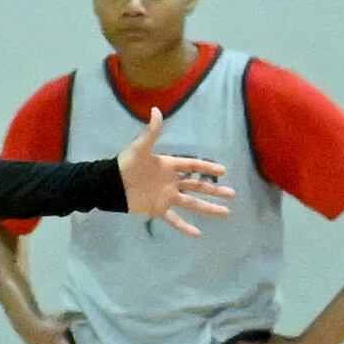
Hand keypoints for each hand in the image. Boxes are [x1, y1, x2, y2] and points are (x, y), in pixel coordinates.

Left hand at [116, 111, 234, 233]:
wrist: (110, 185)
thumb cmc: (126, 164)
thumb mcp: (140, 147)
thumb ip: (151, 132)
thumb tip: (156, 110)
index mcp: (169, 166)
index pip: (193, 166)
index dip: (207, 168)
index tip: (223, 171)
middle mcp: (171, 182)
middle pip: (198, 186)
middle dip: (215, 190)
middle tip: (232, 194)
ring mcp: (166, 197)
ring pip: (192, 203)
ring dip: (208, 208)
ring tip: (226, 213)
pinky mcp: (158, 209)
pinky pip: (174, 219)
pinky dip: (185, 227)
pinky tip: (198, 233)